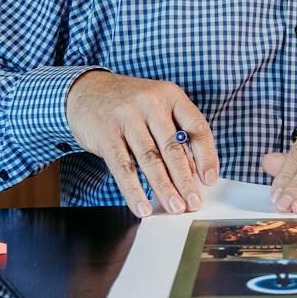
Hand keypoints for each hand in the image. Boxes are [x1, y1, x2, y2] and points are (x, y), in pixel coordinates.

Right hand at [64, 70, 218, 217]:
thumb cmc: (130, 105)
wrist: (86, 90)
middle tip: (194, 203)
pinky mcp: (106, 132)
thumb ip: (175, 135)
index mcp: (170, 95)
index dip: (206, 155)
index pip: (196, 126)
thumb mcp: (157, 109)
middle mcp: (150, 102)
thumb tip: (193, 172)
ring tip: (174, 207)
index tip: (209, 180)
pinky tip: (142, 207)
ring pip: (149, 159)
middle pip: (172, 147)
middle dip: (185, 180)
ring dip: (164, 188)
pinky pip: (123, 166)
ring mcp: (126, 116)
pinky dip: (133, 190)